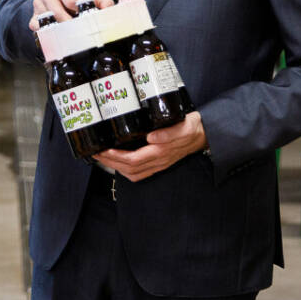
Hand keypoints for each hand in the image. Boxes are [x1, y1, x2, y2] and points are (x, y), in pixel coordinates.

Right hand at [29, 0, 111, 28]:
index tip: (83, 15)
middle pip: (56, 11)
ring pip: (46, 20)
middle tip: (79, 31)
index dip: (77, 8)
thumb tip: (109, 9)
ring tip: (70, 36)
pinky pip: (37, 29)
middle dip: (69, 23)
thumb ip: (103, 1)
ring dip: (59, 30)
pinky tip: (58, 37)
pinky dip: (47, 34)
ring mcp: (38, 6)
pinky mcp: (33, 19)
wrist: (58, 3)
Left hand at [92, 112, 208, 182]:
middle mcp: (158, 161)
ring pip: (133, 173)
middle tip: (96, 153)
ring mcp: (159, 164)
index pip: (133, 160)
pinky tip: (118, 162)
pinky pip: (139, 173)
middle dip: (110, 162)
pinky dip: (125, 170)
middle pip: (129, 169)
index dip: (116, 157)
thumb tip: (151, 137)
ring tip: (103, 157)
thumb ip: (168, 132)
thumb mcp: (183, 126)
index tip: (103, 150)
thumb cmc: (192, 128)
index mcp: (161, 152)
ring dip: (116, 167)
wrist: (204, 135)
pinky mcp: (159, 163)